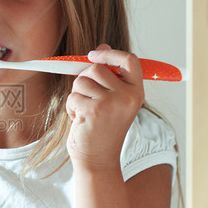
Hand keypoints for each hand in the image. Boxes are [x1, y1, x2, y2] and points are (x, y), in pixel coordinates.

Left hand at [65, 45, 144, 171]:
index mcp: (136, 92)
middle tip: (88, 100)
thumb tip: (102, 47)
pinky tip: (80, 120)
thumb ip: (109, 75)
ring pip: (81, 81)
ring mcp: (111, 103)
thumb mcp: (112, 100)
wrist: (98, 161)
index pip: (129, 60)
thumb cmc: (102, 129)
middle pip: (97, 68)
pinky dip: (71, 107)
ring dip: (77, 95)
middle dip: (85, 80)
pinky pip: (73, 96)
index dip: (110, 54)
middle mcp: (128, 96)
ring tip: (85, 112)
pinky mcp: (94, 111)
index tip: (94, 55)